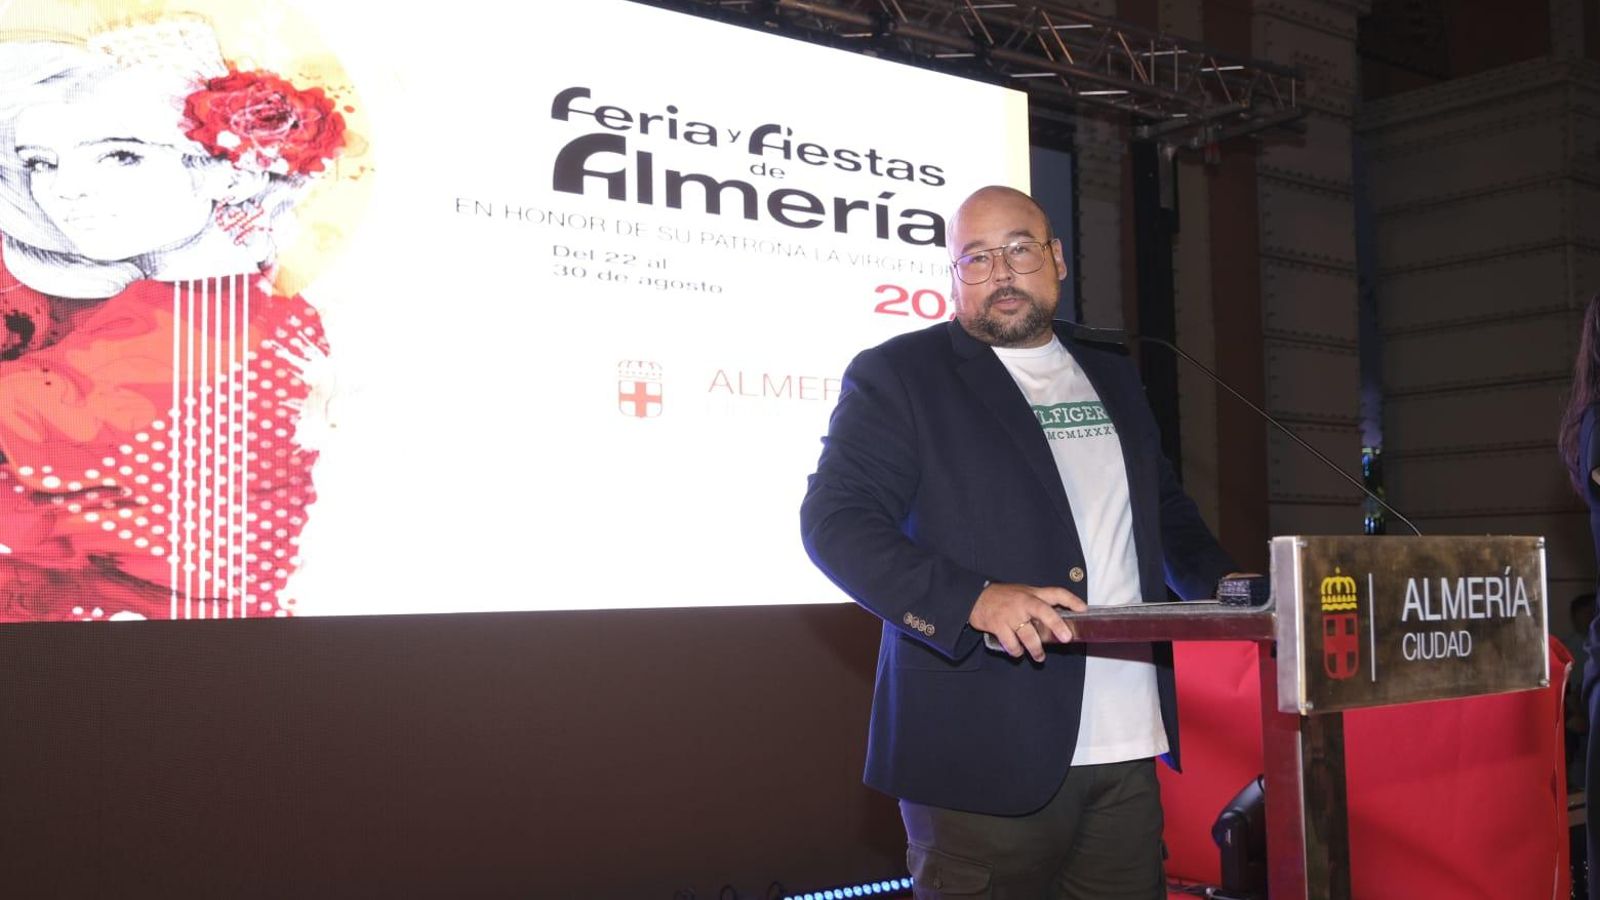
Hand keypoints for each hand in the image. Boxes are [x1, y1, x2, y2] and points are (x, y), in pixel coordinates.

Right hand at [969, 582, 1086, 661]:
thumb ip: (1039, 603)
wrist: (974, 597)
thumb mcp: (1022, 593)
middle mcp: (1023, 602)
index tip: (1083, 609)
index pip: (1056, 593)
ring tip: (1039, 657)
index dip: (1071, 600)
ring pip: (1028, 635)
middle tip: (1066, 638)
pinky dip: (1016, 651)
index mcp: (1032, 594)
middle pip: (1044, 611)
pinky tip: (1017, 652)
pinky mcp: (998, 625)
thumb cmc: (1003, 597)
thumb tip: (1059, 619)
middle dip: (1057, 625)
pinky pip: (1011, 643)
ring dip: (1035, 649)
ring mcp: (1010, 614)